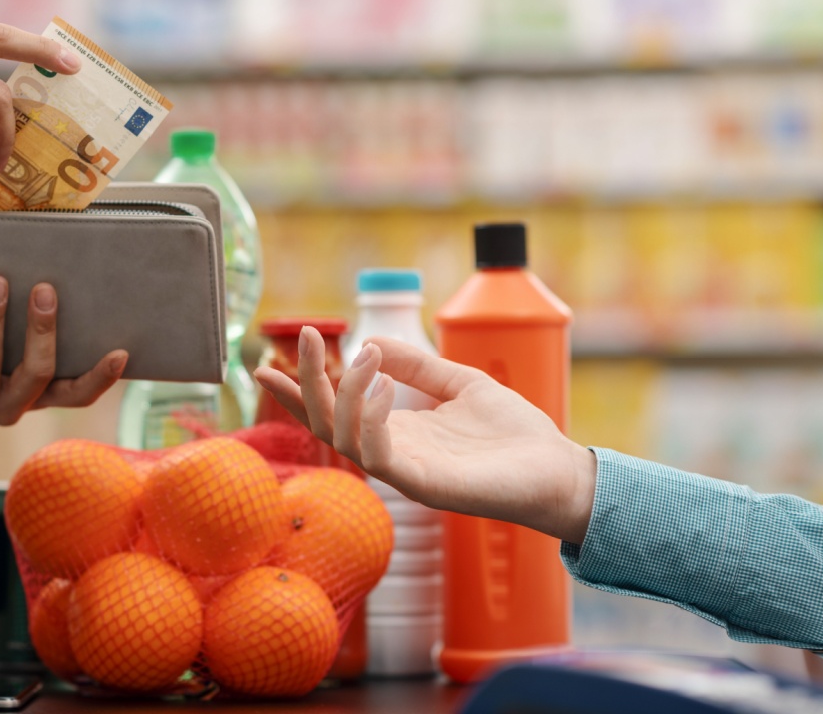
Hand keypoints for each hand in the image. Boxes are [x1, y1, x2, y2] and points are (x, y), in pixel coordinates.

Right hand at [253, 327, 596, 543]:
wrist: (559, 471)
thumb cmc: (515, 433)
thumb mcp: (460, 382)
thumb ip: (417, 365)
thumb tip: (371, 341)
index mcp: (395, 431)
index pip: (331, 413)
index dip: (297, 391)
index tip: (264, 365)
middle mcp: (391, 453)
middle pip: (325, 423)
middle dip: (307, 382)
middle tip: (308, 336)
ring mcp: (404, 472)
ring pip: (343, 438)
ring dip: (342, 392)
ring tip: (360, 355)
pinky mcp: (424, 486)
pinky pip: (379, 455)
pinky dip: (370, 419)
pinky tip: (382, 387)